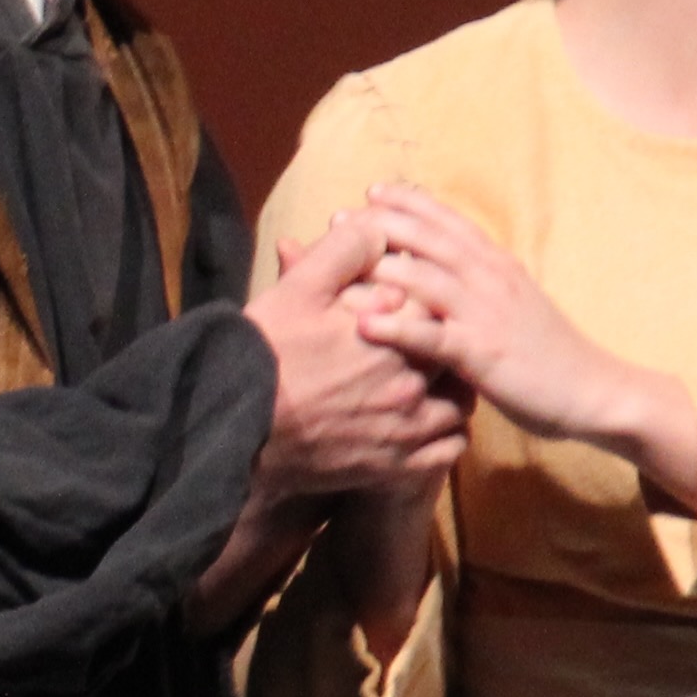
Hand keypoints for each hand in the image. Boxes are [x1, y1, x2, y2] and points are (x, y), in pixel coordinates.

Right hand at [187, 210, 471, 633]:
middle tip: (423, 340)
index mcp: (397, 333)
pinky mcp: (396, 467)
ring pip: (459, 406)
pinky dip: (448, 437)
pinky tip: (431, 424)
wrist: (237, 428)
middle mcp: (412, 381)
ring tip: (433, 382)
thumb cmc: (266, 355)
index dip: (425, 298)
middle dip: (442, 345)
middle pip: (454, 356)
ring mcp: (407, 428)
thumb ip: (344, 251)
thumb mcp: (297, 289)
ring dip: (451, 391)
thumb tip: (378, 229)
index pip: (438, 305)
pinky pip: (448, 452)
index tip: (408, 301)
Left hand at [355, 185, 696, 510]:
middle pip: (429, 239)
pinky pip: (432, 336)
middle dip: (382, 224)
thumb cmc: (549, 352)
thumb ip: (483, 284)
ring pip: (424, 279)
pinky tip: (362, 325)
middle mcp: (490, 279)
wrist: (595, 390)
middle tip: (339, 216)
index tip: (375, 189)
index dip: (410, 202)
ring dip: (379, 266)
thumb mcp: (516, 304)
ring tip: (339, 260)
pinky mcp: (482, 353)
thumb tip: (448, 269)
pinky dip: (396, 327)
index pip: (449, 221)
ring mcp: (486, 314)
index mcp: (498, 265)